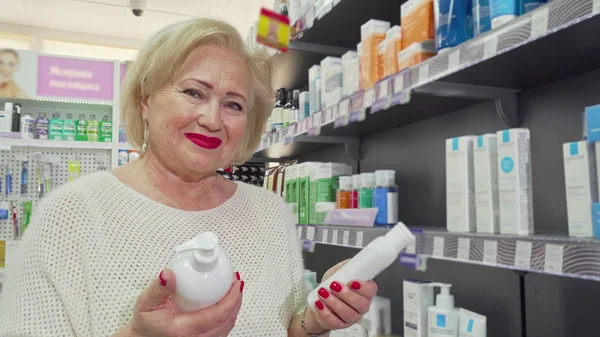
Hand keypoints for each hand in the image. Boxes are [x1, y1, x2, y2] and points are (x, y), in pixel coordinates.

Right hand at [122, 268, 243, 336]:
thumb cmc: (146, 325)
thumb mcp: (146, 304)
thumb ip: (158, 288)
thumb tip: (168, 274)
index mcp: (183, 329)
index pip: (218, 315)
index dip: (232, 298)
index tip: (236, 283)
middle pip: (228, 321)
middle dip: (236, 300)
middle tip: (235, 283)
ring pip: (226, 327)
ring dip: (232, 308)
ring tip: (231, 290)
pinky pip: (221, 331)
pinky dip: (226, 316)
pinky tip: (223, 303)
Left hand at [307, 260, 377, 330]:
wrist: (318, 300)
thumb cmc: (331, 286)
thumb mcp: (338, 271)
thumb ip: (347, 266)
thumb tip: (353, 261)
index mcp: (364, 292)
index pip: (371, 290)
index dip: (363, 287)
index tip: (352, 281)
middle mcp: (361, 306)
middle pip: (361, 304)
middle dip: (347, 294)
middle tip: (334, 285)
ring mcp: (352, 317)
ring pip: (348, 313)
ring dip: (334, 302)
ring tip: (323, 293)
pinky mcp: (340, 325)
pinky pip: (335, 322)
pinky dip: (326, 312)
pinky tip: (320, 304)